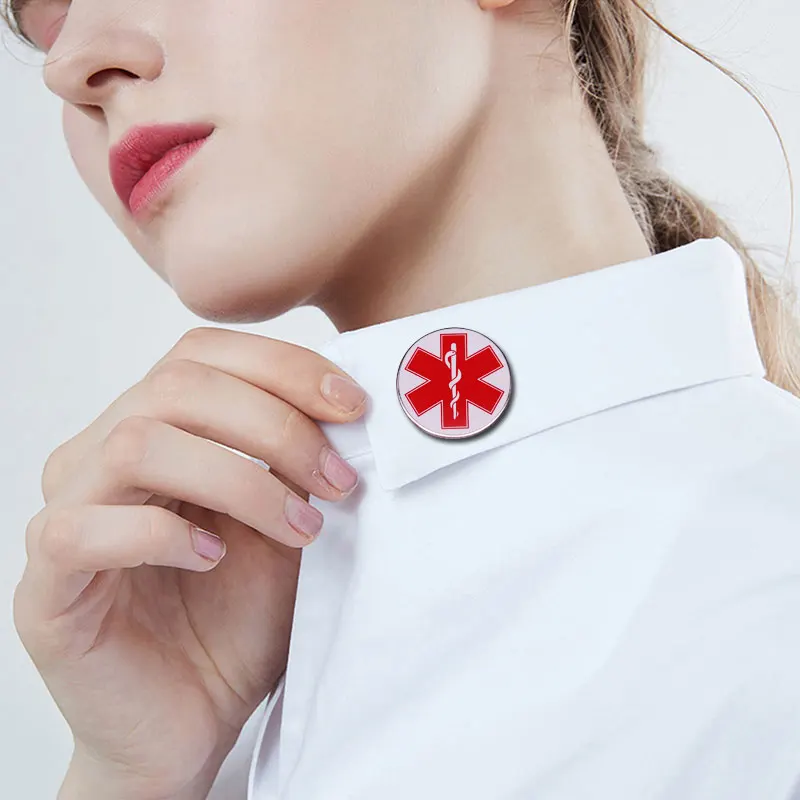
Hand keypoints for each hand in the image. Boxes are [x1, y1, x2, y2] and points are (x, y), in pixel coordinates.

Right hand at [13, 327, 366, 797]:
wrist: (195, 721)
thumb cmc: (239, 619)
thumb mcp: (287, 523)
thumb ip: (298, 463)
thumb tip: (345, 405)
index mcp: (155, 430)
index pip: (202, 354)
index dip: (281, 366)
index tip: (352, 406)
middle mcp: (100, 457)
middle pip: (176, 386)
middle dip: (276, 425)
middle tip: (339, 480)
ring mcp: (66, 516)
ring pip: (137, 444)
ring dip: (238, 481)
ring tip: (299, 528)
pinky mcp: (45, 588)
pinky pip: (83, 530)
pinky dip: (162, 534)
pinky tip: (214, 558)